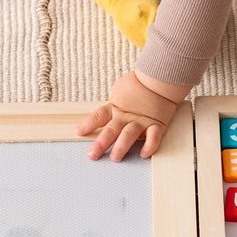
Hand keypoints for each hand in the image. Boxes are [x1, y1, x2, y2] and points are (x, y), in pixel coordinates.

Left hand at [75, 70, 189, 160]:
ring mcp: (141, 121)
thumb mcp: (118, 92)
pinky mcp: (157, 124)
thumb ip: (111, 105)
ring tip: (115, 157)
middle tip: (92, 155)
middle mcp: (126, 116)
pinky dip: (150, 146)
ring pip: (129, 134)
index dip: (88, 124)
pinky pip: (154, 137)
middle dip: (101, 143)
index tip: (78, 132)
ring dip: (121, 146)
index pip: (98, 116)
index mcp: (115, 107)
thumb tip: (101, 115)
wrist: (158, 78)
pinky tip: (143, 155)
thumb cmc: (137, 85)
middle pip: (111, 130)